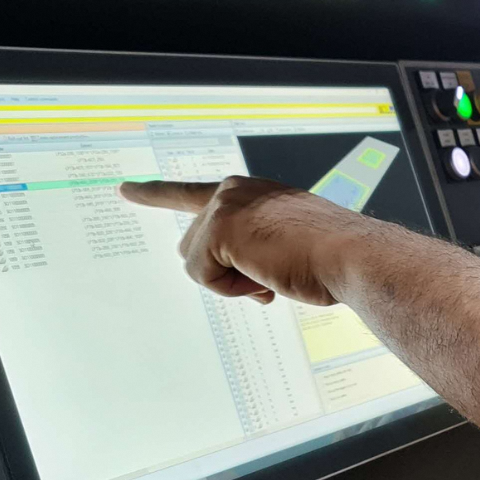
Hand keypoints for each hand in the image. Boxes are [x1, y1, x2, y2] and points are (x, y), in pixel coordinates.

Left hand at [120, 176, 365, 304]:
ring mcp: (224, 206)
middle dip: (223, 273)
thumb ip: (252, 252)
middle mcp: (234, 191)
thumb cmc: (332, 256)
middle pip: (195, 247)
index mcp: (252, 192)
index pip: (193, 193)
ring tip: (273, 274)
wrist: (351, 255)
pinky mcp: (219, 229)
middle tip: (269, 276)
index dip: (157, 194)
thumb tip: (236, 278)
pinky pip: (203, 276)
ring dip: (231, 282)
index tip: (128, 190)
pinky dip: (231, 289)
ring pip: (197, 264)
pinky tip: (265, 278)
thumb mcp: (286, 247)